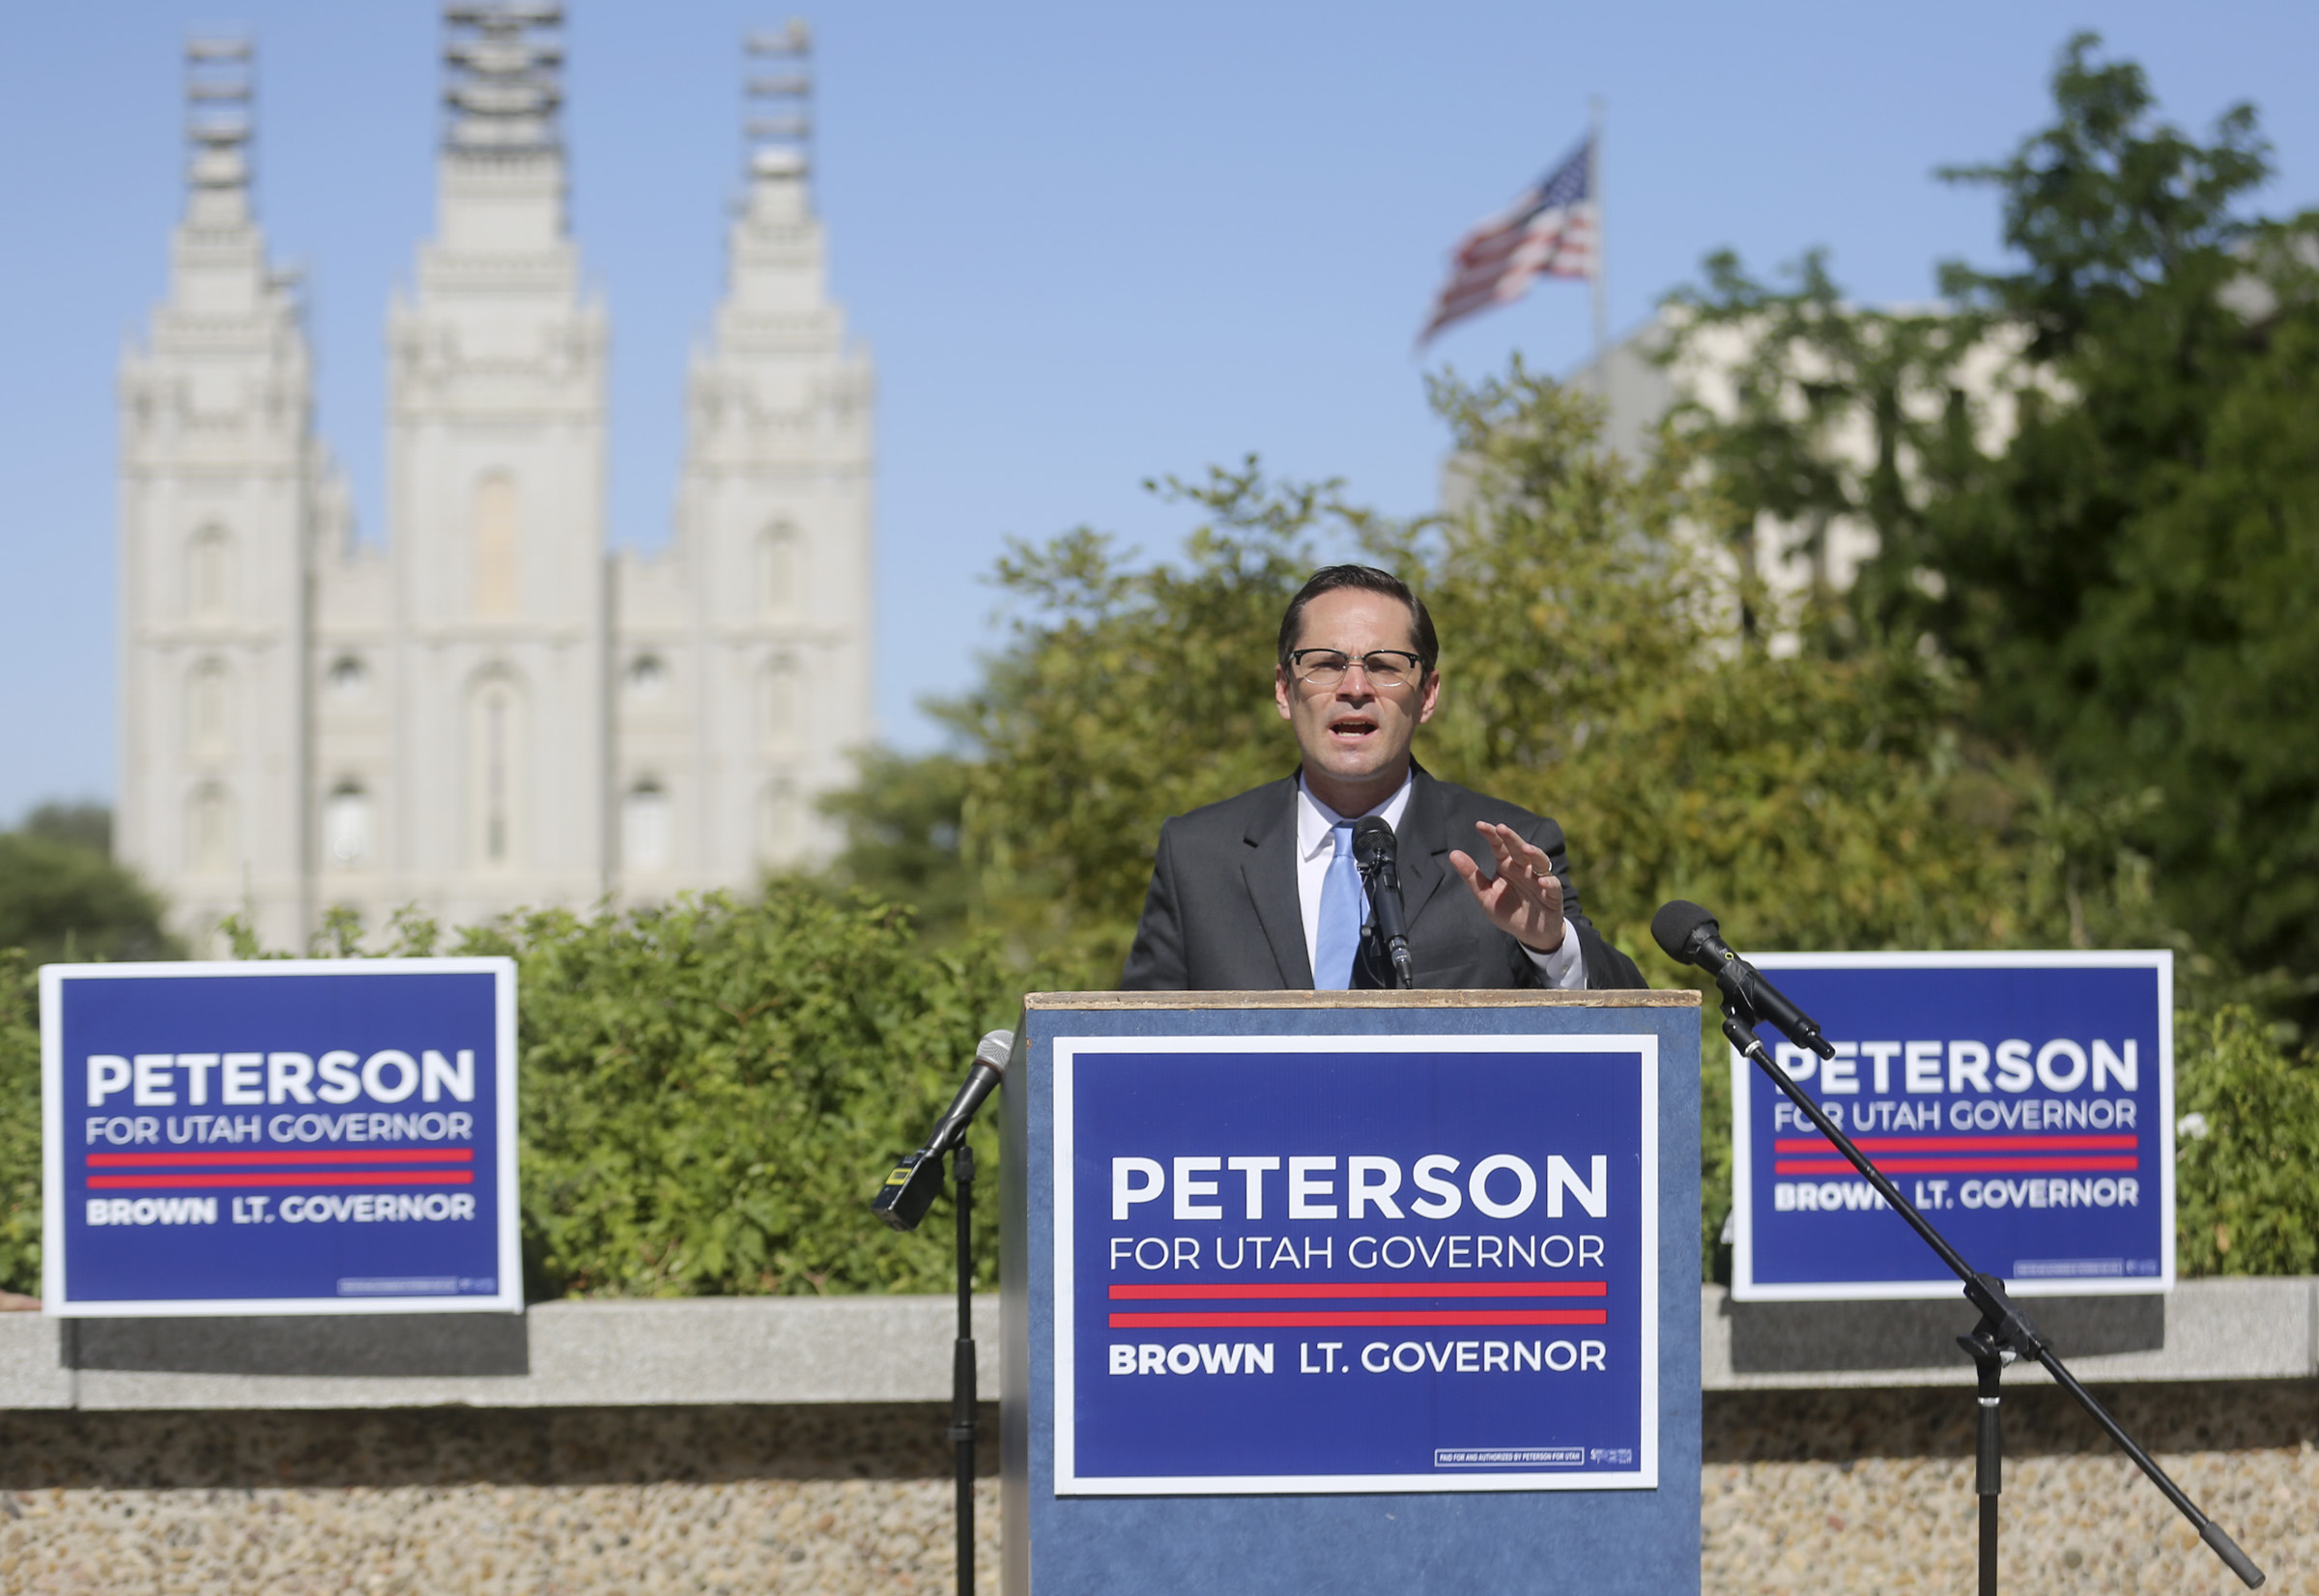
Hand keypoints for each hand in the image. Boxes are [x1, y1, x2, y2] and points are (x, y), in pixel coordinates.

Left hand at [1449, 821, 1566, 952]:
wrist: (1529, 935)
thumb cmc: (1508, 911)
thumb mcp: (1485, 895)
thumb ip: (1471, 876)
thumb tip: (1453, 854)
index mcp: (1507, 866)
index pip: (1499, 846)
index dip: (1491, 835)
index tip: (1479, 825)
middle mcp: (1524, 869)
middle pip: (1519, 849)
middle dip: (1511, 838)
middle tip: (1501, 828)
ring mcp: (1539, 880)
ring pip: (1540, 862)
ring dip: (1535, 854)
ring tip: (1525, 848)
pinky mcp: (1553, 896)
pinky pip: (1554, 887)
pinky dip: (1550, 883)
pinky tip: (1543, 882)